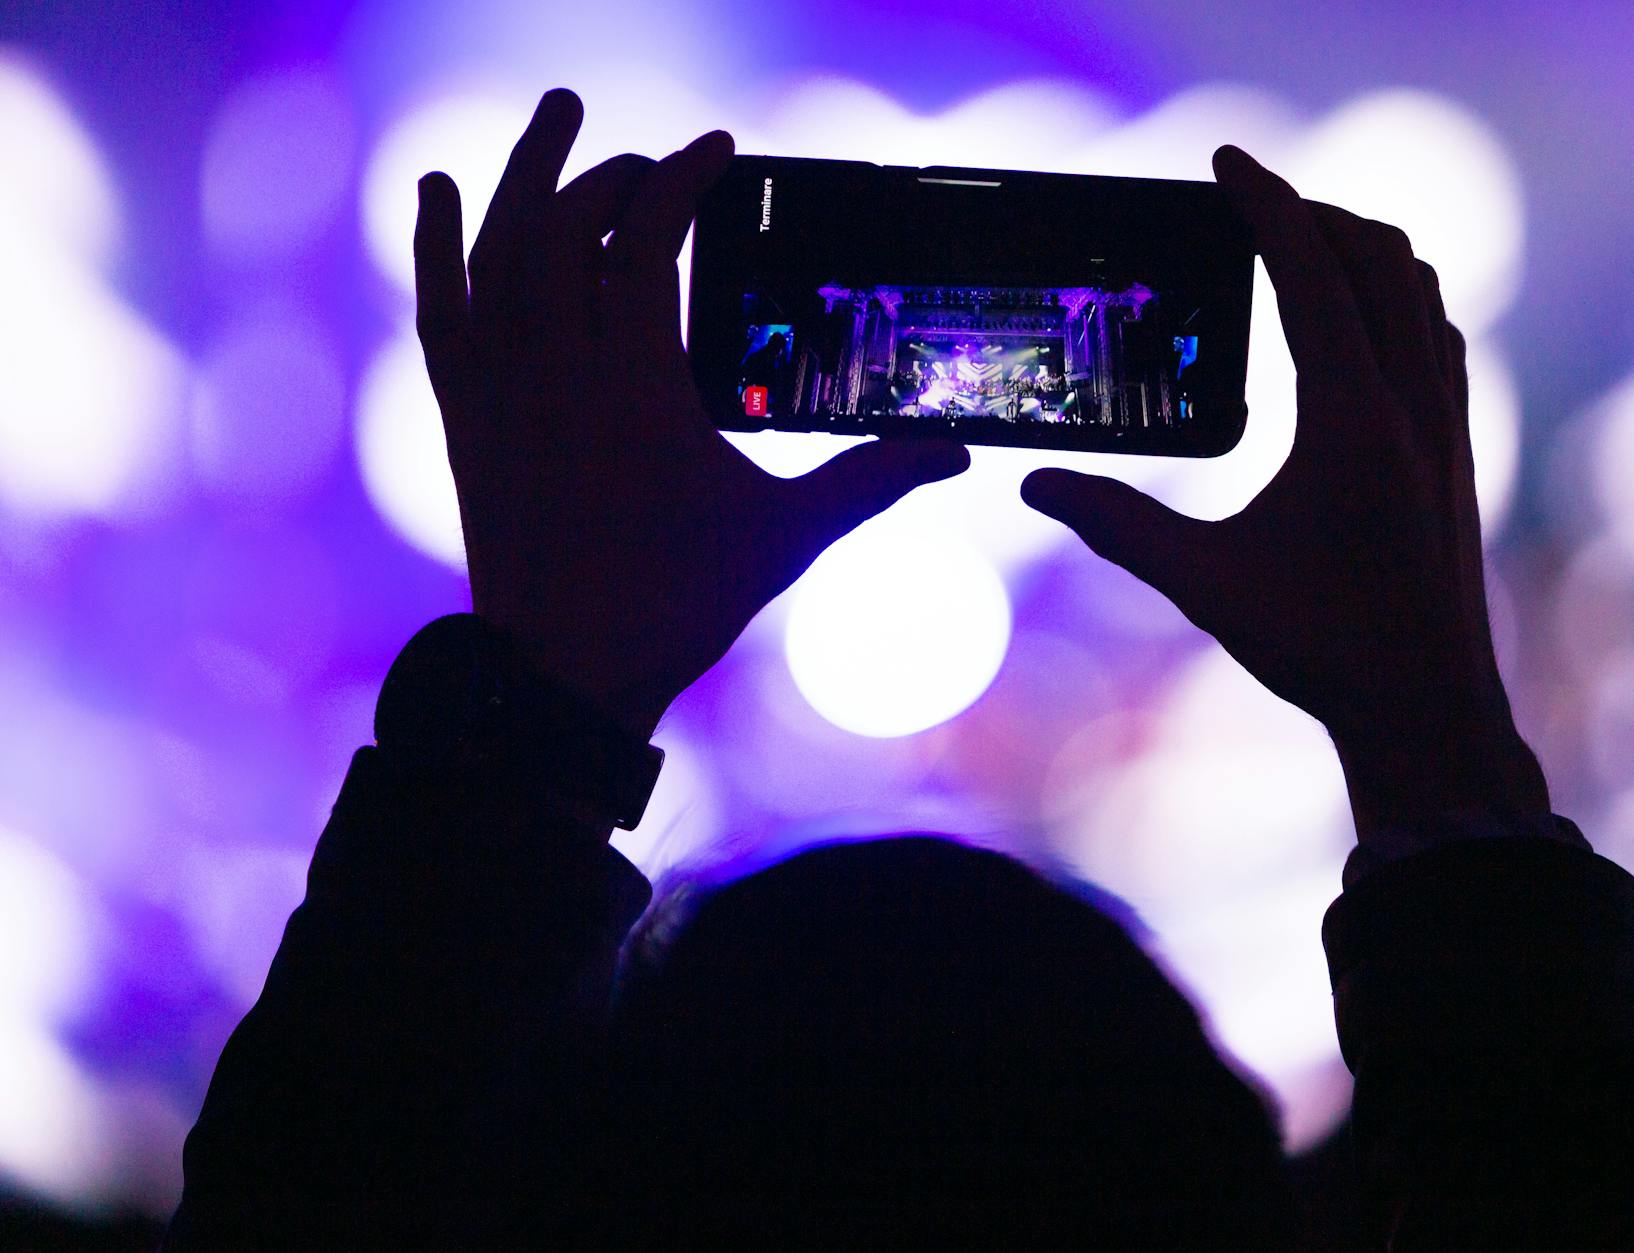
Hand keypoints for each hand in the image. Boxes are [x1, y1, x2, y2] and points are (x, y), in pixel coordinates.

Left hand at [413, 90, 967, 737]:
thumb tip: (955, 455)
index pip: (646, 241)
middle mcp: (558, 371)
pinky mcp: (468, 415)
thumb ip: (869, 482)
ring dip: (526, 172)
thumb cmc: (675, 606)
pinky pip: (441, 307)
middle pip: (566, 225)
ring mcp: (503, 390)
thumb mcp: (786, 537)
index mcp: (638, 386)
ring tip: (560, 113)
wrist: (562, 677)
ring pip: (499, 249)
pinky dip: (437, 242)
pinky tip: (440, 188)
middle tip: (657, 161)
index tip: (718, 153)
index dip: (681, 180)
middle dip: (611, 171)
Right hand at [1022, 146, 1546, 839]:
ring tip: (1300, 246)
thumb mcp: (1202, 582)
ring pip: (1421, 290)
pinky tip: (1358, 326)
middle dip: (1313, 212)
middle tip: (1249, 205)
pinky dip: (1397, 298)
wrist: (1426, 706)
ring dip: (1361, 250)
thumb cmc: (1319, 647)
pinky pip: (1438, 335)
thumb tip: (1036, 485)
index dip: (1266, 202)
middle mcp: (1413, 404)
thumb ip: (1115, 523)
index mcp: (1351, 419)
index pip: (1312, 270)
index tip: (1225, 160)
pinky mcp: (1459, 448)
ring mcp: (1447, 424)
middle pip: (1377, 258)